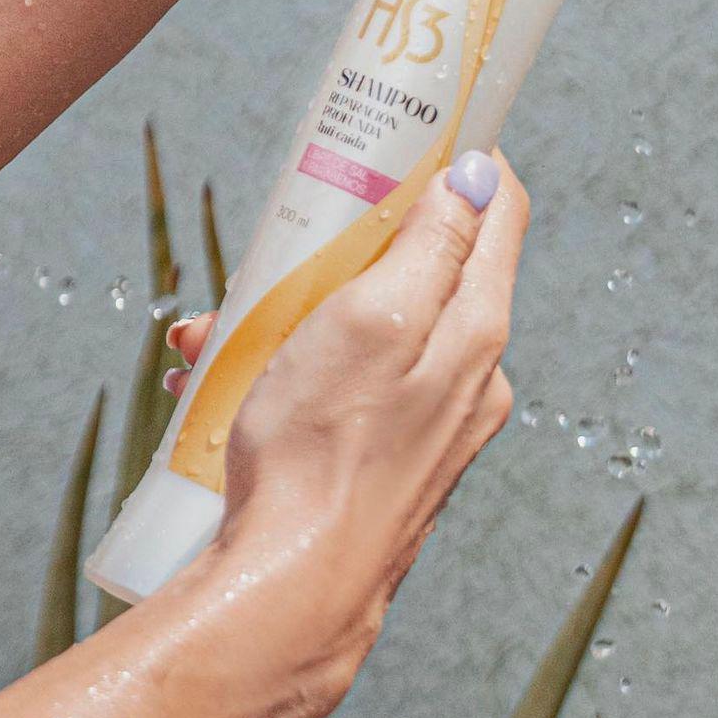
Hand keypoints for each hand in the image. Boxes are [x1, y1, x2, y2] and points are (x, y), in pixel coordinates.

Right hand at [166, 149, 528, 708]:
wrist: (291, 585)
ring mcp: (433, 417)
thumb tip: (478, 175)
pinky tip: (225, 383)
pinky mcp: (392, 451)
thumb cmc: (318, 449)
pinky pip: (350, 379)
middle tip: (282, 247)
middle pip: (426, 267)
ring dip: (296, 312)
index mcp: (475, 331)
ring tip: (217, 334)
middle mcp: (470, 374)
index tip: (419, 132)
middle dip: (345, 245)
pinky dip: (293, 366)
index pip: (500, 213)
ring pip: (372, 326)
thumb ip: (432, 247)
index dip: (467, 160)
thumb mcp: (369, 321)